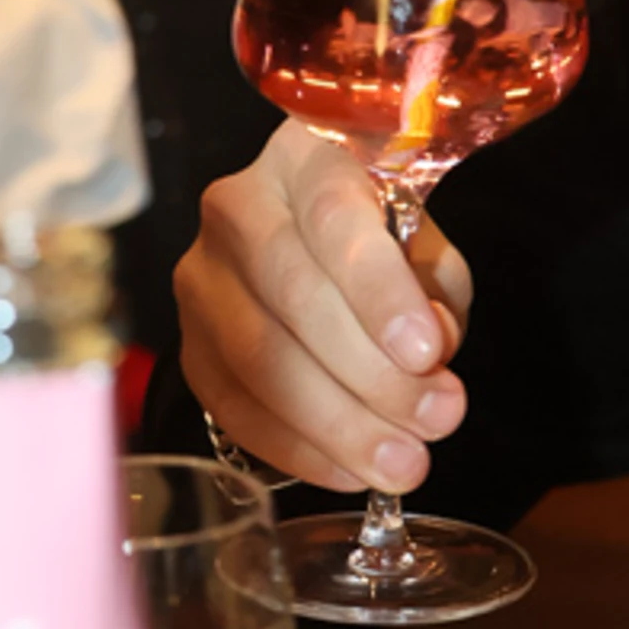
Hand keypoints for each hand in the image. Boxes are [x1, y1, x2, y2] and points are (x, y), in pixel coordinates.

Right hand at [175, 121, 474, 494]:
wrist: (309, 253)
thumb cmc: (380, 246)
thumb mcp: (424, 247)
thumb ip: (433, 287)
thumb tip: (431, 349)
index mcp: (303, 158)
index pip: (335, 217)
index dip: (380, 290)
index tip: (428, 352)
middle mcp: (236, 208)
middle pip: (294, 296)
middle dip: (373, 373)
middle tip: (439, 419)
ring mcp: (201, 279)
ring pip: (260, 359)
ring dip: (340, 424)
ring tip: (403, 461)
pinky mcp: (190, 345)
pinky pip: (235, 406)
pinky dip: (299, 448)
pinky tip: (349, 470)